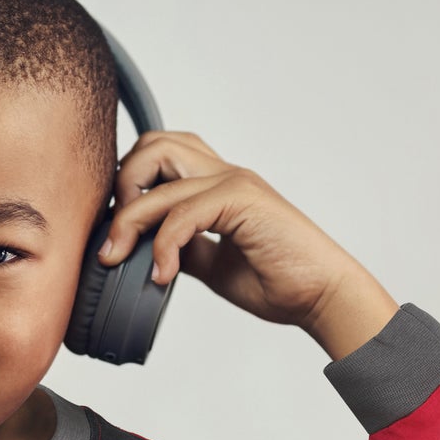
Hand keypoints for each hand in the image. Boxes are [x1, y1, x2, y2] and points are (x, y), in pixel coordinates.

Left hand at [95, 131, 382, 333]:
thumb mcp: (213, 266)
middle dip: (121, 185)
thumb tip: (147, 249)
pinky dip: (162, 245)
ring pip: (158, 165)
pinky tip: (163, 275)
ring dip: (129, 214)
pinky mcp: (242, 200)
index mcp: (219, 186)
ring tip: (124, 256)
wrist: (323, 297)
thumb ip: (184, 248)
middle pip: (153, 143)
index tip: (116, 240)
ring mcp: (234, 182)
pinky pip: (181, 210)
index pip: (159, 157)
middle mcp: (225, 175)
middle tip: (117, 239)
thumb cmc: (280, 282)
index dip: (128, 189)